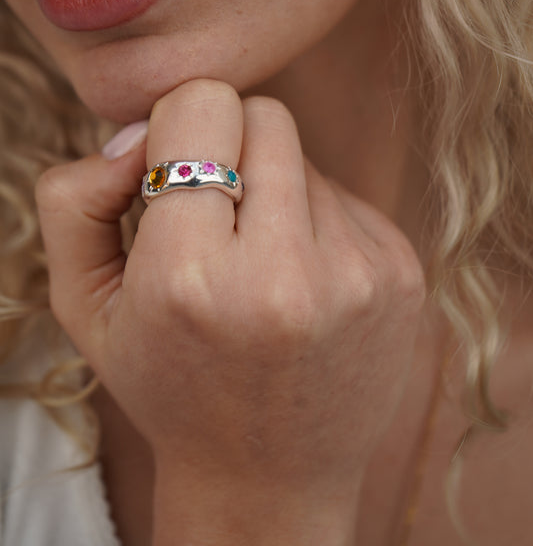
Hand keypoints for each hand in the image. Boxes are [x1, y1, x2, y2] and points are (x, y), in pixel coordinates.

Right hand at [36, 79, 424, 544]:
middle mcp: (285, 275)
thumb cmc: (170, 381)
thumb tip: (139, 133)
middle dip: (229, 144)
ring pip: (305, 155)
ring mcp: (356, 274)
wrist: (270, 478)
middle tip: (214, 208)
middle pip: (264, 115)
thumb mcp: (86, 304)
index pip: (203, 107)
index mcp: (191, 278)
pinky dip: (313, 220)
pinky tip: (299, 281)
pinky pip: (344, 193)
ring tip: (257, 263)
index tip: (172, 171)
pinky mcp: (401, 274)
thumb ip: (77, 199)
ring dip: (273, 189)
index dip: (179, 125)